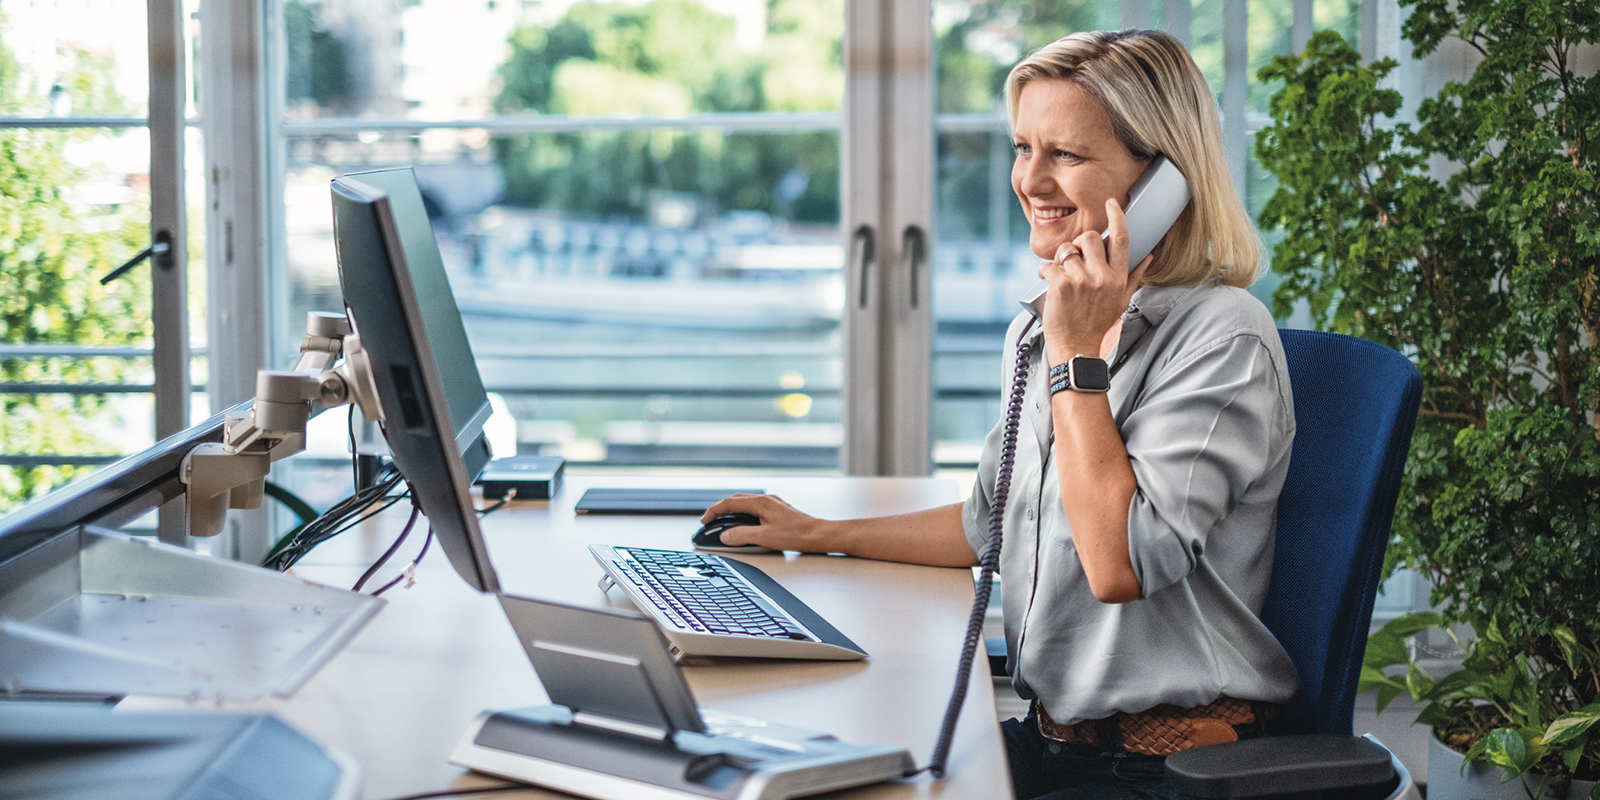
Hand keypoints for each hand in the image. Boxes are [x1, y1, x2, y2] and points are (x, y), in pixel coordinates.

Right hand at [700, 493, 834, 551]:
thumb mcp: (764, 537)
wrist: (818, 535)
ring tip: (723, 525)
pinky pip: (754, 510)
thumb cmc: (796, 534)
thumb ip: (741, 535)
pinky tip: (743, 525)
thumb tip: (725, 535)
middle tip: (710, 522)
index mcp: (760, 503)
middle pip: (736, 500)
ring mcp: (772, 505)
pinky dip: (743, 516)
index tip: (705, 521)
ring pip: (746, 504)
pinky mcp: (778, 512)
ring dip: (732, 513)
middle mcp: (766, 500)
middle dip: (720, 510)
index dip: (714, 511)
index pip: (730, 503)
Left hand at [1036, 198, 1151, 361]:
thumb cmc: (1097, 324)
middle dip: (1078, 244)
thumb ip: (1135, 276)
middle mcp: (1102, 277)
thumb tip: (1150, 255)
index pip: (1121, 239)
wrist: (1077, 349)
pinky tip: (1047, 281)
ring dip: (1060, 259)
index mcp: (1118, 278)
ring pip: (1067, 250)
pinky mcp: (1061, 285)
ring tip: (1060, 274)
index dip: (1117, 217)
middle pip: (1089, 238)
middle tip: (1073, 259)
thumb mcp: (1122, 300)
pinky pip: (1048, 264)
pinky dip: (1044, 271)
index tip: (1111, 203)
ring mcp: (1081, 280)